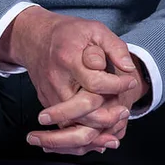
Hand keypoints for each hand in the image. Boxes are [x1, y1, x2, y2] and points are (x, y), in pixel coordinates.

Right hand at [0, 8, 140, 155]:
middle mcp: (55, 80)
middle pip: (82, 111)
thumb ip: (114, 47)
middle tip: (125, 111)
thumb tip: (129, 68)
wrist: (33, 37)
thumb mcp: (95, 29)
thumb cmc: (68, 33)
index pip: (96, 83)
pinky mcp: (46, 101)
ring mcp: (48, 93)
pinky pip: (63, 126)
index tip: (131, 81)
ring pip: (72, 124)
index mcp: (68, 59)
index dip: (119, 85)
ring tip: (116, 127)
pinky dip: (82, 135)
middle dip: (107, 117)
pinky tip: (99, 135)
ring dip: (96, 132)